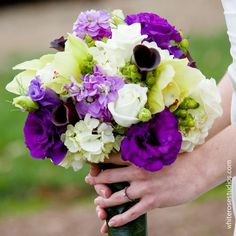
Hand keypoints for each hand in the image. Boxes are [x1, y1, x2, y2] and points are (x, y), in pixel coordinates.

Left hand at [86, 149, 209, 232]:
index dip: (102, 160)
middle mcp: (138, 173)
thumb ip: (144, 157)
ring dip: (105, 201)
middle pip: (110, 176)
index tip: (93, 161)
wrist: (195, 170)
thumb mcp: (158, 154)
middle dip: (97, 179)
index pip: (114, 158)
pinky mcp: (152, 201)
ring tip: (97, 203)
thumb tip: (134, 155)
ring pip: (117, 197)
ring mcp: (144, 188)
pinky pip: (132, 212)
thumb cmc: (177, 160)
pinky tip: (111, 223)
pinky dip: (120, 219)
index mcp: (139, 159)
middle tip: (88, 180)